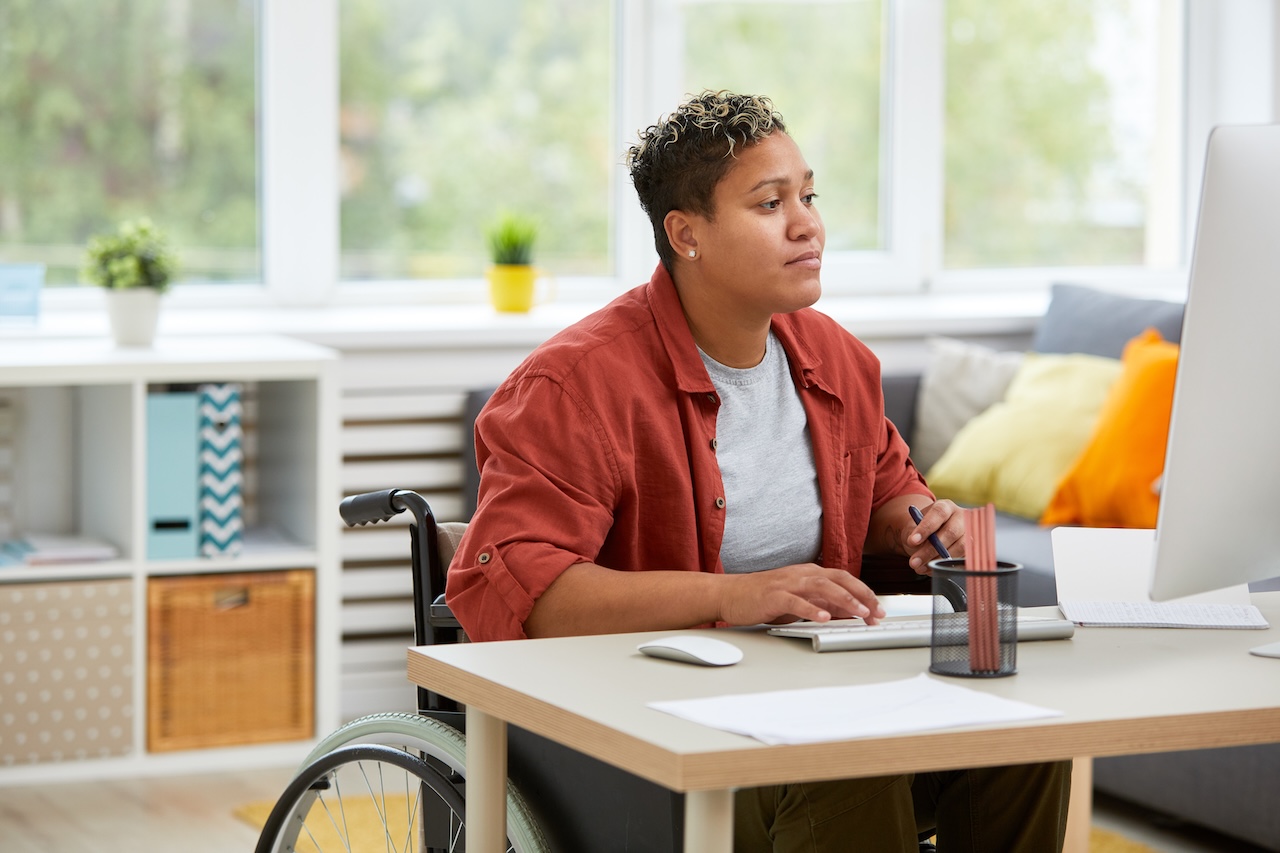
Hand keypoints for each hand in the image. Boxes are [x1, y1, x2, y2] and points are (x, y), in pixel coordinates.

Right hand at [717, 563, 885, 625]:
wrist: (730, 594)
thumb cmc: (763, 598)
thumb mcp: (798, 600)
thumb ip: (821, 603)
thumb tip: (846, 614)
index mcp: (810, 573)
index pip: (844, 579)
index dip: (864, 593)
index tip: (879, 610)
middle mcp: (802, 574)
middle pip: (839, 580)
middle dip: (861, 595)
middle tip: (876, 612)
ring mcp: (788, 583)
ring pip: (822, 587)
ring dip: (844, 600)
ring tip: (859, 613)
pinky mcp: (774, 595)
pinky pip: (796, 601)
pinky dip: (812, 609)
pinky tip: (824, 618)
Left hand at [904, 499, 965, 573]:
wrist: (928, 537)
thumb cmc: (920, 530)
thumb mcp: (912, 528)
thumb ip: (912, 533)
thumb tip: (915, 544)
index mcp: (945, 507)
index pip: (939, 513)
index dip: (926, 527)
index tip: (912, 541)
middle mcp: (961, 517)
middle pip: (951, 532)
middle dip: (931, 549)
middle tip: (914, 562)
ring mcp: (969, 533)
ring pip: (960, 547)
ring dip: (939, 560)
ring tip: (920, 567)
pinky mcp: (973, 548)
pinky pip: (963, 558)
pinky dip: (947, 566)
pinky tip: (931, 569)